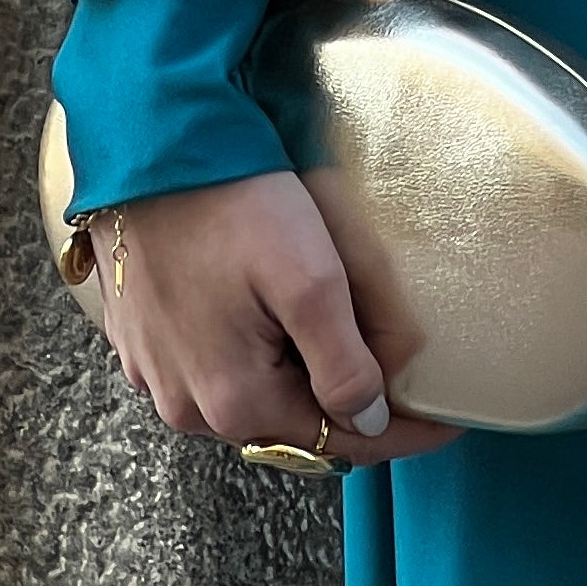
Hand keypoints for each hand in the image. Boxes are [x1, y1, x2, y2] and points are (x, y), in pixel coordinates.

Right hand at [92, 170, 458, 464]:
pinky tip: (268, 318)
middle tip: (396, 372)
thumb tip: (367, 420)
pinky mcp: (141, 338)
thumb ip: (344, 363)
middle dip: (343, 401)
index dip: (398, 433)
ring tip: (336, 338)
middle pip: (289, 420)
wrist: (148, 146)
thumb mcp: (310, 279)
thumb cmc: (231, 202)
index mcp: (234, 402)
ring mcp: (157, 373)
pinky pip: (208, 365)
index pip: (337, 439)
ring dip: (294, 376)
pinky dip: (249, 353)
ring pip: (249, 394)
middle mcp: (188, 406)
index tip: (445, 426)